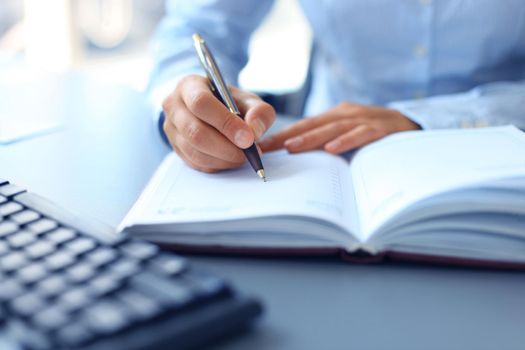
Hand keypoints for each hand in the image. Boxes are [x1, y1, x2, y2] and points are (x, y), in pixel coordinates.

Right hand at [162, 75, 275, 171]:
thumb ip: (258, 111)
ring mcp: (171, 130)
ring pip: (195, 152)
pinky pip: (196, 164)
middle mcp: (174, 107)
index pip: (201, 103)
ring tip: (243, 156)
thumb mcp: (248, 100)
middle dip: (226, 147)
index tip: (248, 138)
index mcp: (189, 86)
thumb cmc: (229, 103)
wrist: (213, 110)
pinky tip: (231, 159)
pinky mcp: (176, 149)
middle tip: (249, 152)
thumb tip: (254, 131)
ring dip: (224, 159)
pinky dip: (218, 165)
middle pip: (195, 132)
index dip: (225, 123)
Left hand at [259, 102, 419, 153]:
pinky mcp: (383, 128)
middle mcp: (349, 113)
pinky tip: (332, 149)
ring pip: (334, 128)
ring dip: (312, 137)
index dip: (285, 134)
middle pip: (315, 124)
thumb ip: (329, 142)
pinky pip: (363, 134)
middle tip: (269, 147)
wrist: (415, 125)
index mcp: (338, 115)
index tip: (264, 146)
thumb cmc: (376, 133)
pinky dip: (347, 141)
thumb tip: (299, 160)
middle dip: (290, 136)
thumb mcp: (350, 134)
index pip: (306, 125)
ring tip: (293, 147)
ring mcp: (366, 118)